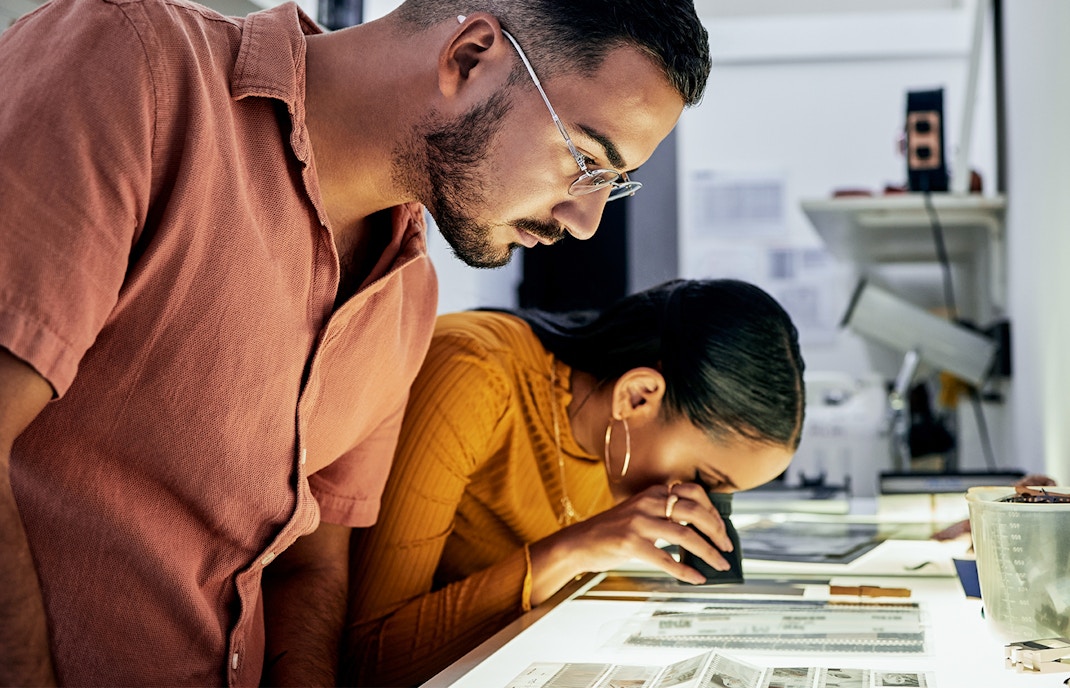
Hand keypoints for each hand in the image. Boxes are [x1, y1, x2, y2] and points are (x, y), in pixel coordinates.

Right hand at [529, 482, 734, 599]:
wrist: (580, 542)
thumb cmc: (614, 531)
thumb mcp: (640, 512)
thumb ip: (665, 515)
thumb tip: (701, 534)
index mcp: (653, 492)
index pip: (693, 493)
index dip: (713, 510)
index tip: (723, 528)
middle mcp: (647, 503)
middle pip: (694, 512)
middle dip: (717, 531)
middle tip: (727, 548)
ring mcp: (638, 522)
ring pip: (684, 535)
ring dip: (708, 552)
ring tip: (720, 565)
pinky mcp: (630, 543)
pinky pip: (666, 559)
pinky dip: (685, 571)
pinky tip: (696, 579)